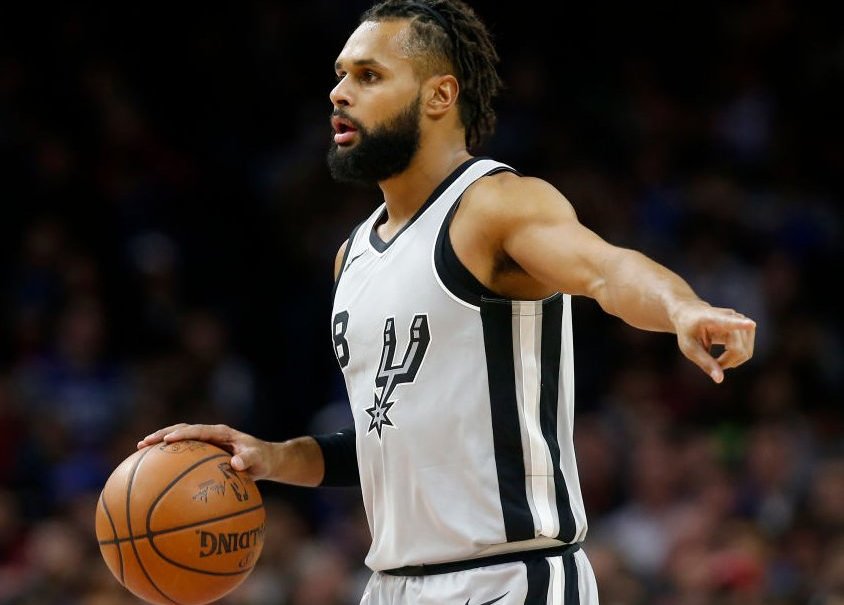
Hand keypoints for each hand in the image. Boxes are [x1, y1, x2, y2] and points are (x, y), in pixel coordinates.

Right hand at [137, 423, 274, 479]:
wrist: (265, 459)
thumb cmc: (262, 459)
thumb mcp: (259, 460)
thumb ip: (249, 460)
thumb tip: (236, 464)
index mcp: (221, 433)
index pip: (199, 430)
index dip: (183, 434)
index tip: (168, 440)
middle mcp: (210, 434)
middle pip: (182, 430)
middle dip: (162, 434)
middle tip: (143, 443)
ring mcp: (205, 442)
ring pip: (179, 438)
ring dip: (160, 442)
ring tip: (139, 450)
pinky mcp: (203, 451)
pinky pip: (182, 453)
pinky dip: (167, 457)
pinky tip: (152, 470)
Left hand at [673, 303, 755, 382]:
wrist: (691, 315)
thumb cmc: (688, 331)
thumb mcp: (689, 348)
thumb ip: (704, 362)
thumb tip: (720, 379)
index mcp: (713, 319)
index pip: (729, 322)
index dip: (740, 324)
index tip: (750, 324)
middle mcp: (732, 317)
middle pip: (738, 350)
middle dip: (726, 362)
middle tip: (711, 363)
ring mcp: (742, 322)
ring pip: (745, 353)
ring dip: (732, 362)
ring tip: (716, 359)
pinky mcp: (748, 328)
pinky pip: (747, 352)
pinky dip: (736, 359)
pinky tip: (724, 355)